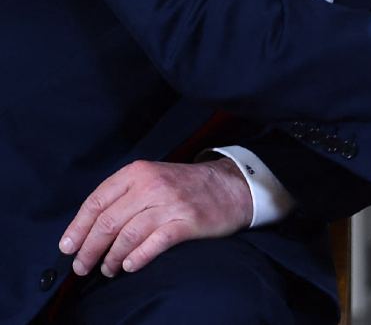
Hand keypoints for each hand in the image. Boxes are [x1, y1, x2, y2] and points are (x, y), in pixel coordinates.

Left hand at [59, 158, 252, 277]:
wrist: (232, 186)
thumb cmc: (187, 187)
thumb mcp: (153, 178)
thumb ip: (125, 195)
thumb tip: (90, 228)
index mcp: (138, 172)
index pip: (97, 201)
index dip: (78, 227)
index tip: (67, 247)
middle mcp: (152, 186)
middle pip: (108, 222)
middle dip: (90, 249)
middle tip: (82, 267)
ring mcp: (170, 204)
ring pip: (127, 235)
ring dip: (111, 258)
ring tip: (107, 270)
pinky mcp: (187, 222)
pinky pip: (154, 243)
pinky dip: (137, 257)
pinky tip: (129, 266)